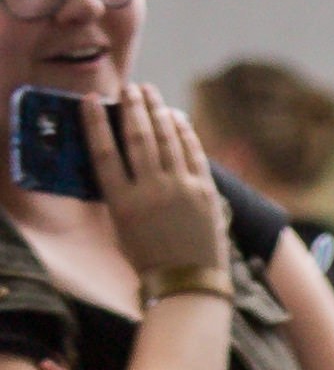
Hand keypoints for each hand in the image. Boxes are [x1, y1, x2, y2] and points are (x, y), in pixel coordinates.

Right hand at [85, 90, 227, 286]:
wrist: (188, 282)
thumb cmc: (149, 257)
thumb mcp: (122, 227)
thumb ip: (120, 193)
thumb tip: (120, 159)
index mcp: (122, 202)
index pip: (103, 152)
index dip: (96, 123)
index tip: (92, 100)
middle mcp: (150, 191)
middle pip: (137, 138)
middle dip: (133, 108)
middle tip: (129, 87)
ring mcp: (180, 190)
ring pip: (166, 140)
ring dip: (157, 111)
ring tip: (150, 93)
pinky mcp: (205, 193)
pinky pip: (193, 153)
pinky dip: (184, 132)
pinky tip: (176, 117)